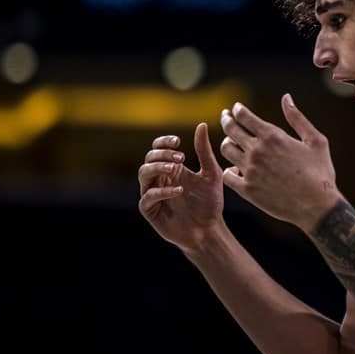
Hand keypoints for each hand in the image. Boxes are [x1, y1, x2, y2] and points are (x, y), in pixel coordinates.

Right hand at [138, 122, 225, 251]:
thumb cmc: (210, 202)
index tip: (177, 142)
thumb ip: (204, 151)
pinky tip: (179, 190)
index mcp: (172, 169)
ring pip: (143, 174)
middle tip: (181, 157)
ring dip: (158, 167)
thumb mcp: (211, 173)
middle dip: (162, 154)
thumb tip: (201, 124)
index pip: (158, 148)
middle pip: (149, 158)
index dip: (163, 142)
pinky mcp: (151, 210)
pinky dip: (162, 191)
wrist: (209, 229)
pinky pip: (148, 197)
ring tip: (176, 168)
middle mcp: (159, 179)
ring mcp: (153, 194)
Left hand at [219, 94, 339, 230]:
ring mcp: (250, 170)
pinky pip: (227, 175)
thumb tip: (286, 97)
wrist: (316, 206)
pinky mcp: (247, 189)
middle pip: (230, 129)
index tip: (236, 108)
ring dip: (227, 143)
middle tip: (225, 117)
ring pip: (226, 150)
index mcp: (272, 136)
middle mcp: (257, 151)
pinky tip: (235, 168)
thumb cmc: (320, 172)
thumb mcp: (315, 140)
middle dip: (226, 120)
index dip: (237, 110)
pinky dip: (229, 170)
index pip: (244, 116)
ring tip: (230, 141)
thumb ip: (297, 118)